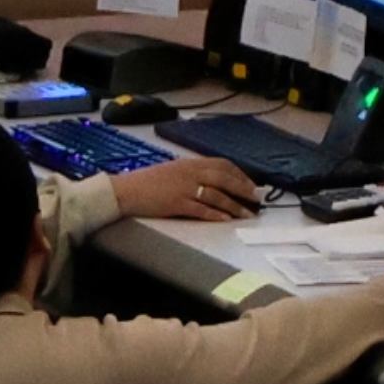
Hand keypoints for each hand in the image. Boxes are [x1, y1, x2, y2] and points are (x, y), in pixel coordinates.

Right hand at [112, 158, 262, 223]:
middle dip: (243, 188)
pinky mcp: (177, 203)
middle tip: (257, 198)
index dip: (239, 174)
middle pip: (224, 178)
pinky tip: (226, 220)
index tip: (250, 183)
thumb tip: (211, 182)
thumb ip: (191, 173)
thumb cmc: (146, 182)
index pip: (222, 164)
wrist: (126, 190)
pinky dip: (216, 214)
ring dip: (235, 205)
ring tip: (247, 213)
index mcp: (189, 163)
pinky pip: (201, 209)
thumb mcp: (172, 170)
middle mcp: (189, 173)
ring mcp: (184, 188)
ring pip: (217, 195)